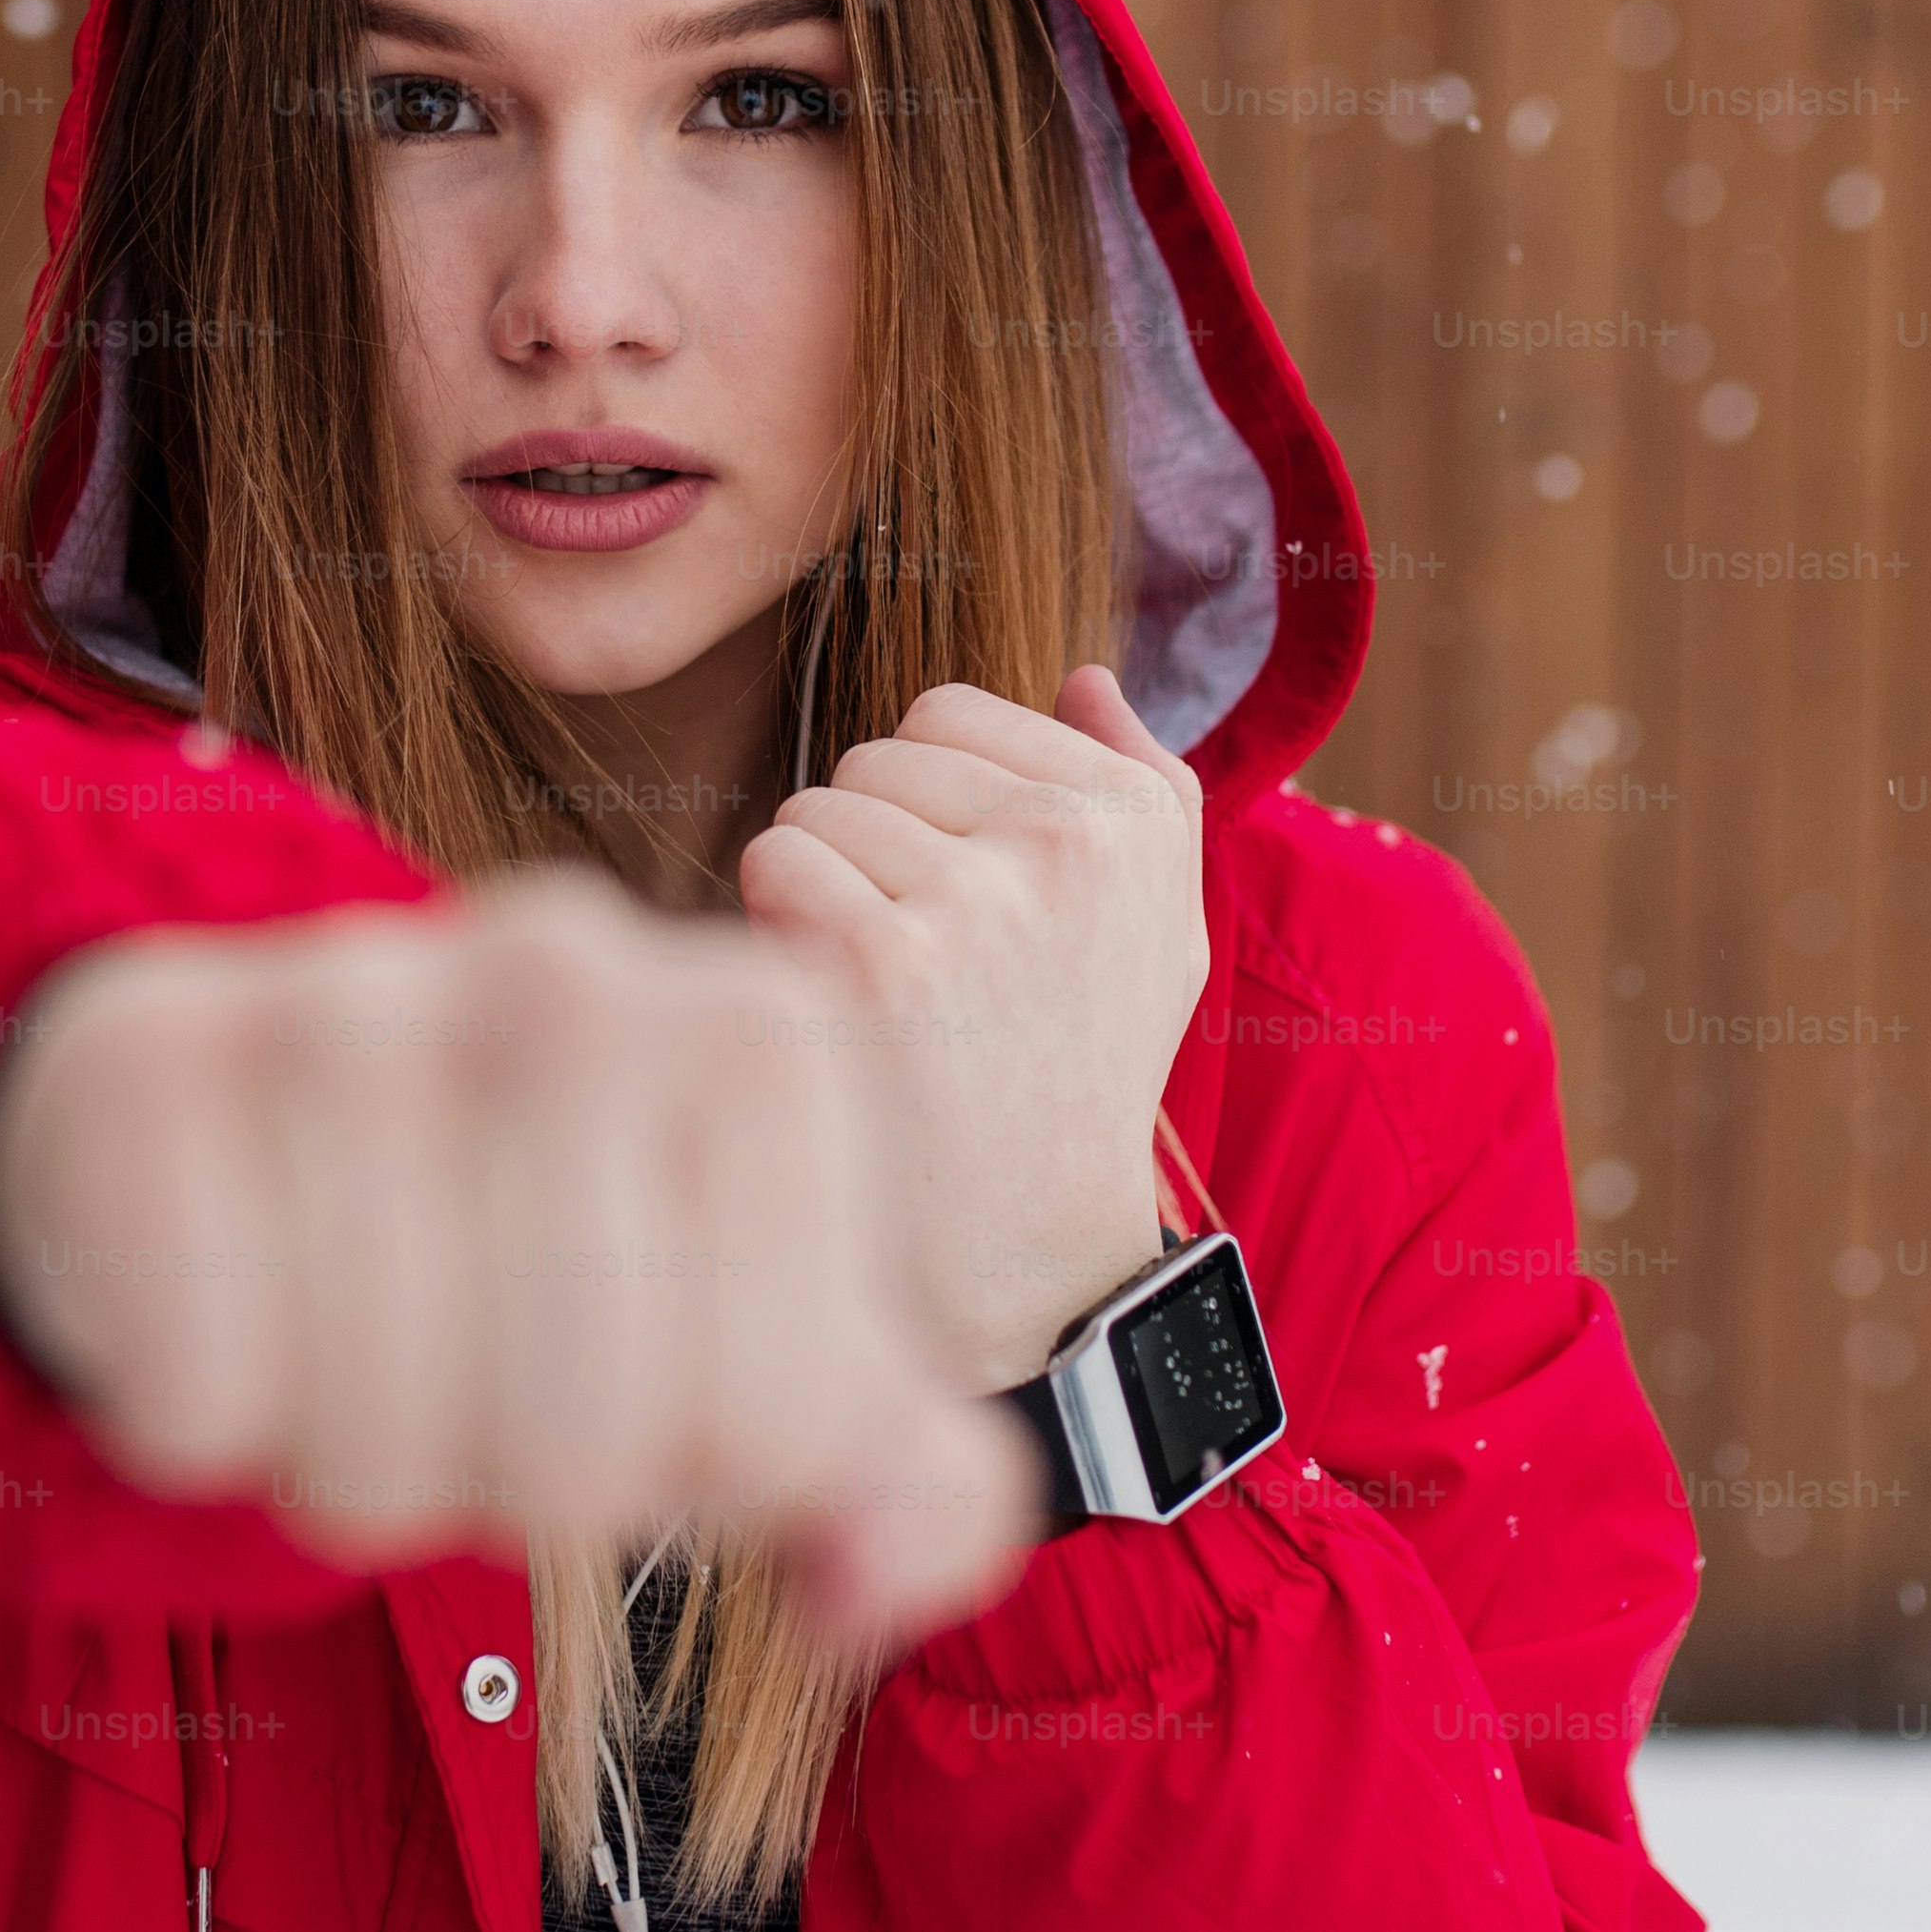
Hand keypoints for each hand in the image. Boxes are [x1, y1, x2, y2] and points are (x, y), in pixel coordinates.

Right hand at [0, 868, 1040, 1645]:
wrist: (235, 1127)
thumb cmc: (532, 1253)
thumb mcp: (759, 1352)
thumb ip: (899, 1480)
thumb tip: (868, 1591)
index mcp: (768, 1035)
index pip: (778, 1435)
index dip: (689, 1470)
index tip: (632, 1361)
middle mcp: (576, 967)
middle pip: (586, 1449)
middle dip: (515, 1480)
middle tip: (471, 1370)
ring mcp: (352, 990)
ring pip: (384, 1436)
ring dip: (354, 1460)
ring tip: (347, 1337)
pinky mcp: (149, 1056)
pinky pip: (205, 1399)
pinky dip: (201, 1416)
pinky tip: (225, 1290)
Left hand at [736, 667, 1208, 1389]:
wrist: (1025, 1256)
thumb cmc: (1074, 1080)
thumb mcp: (1155, 936)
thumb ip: (1140, 788)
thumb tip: (1085, 675)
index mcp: (1135, 819)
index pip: (951, 713)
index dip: (927, 806)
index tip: (959, 900)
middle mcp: (1069, 843)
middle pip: (875, 758)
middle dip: (870, 847)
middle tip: (916, 964)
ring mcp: (974, 900)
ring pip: (815, 809)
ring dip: (819, 892)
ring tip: (880, 994)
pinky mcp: (881, 962)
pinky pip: (775, 863)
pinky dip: (777, 932)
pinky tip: (833, 1010)